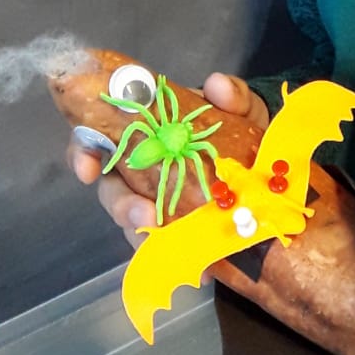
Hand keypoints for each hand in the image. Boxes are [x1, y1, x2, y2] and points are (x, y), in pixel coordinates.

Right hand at [67, 72, 269, 251]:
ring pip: (134, 224)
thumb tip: (217, 85)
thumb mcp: (242, 107)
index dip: (84, 153)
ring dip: (146, 237)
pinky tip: (200, 269)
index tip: (88, 170)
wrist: (271, 165)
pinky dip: (177, 258)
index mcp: (148, 133)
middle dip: (121, 206)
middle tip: (145, 217)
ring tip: (170, 246)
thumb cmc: (243, 129)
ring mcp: (160, 202)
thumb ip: (232, 94)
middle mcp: (144, 169)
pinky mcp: (181, 231)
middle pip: (113, 190)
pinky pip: (166, 248)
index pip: (98, 140)